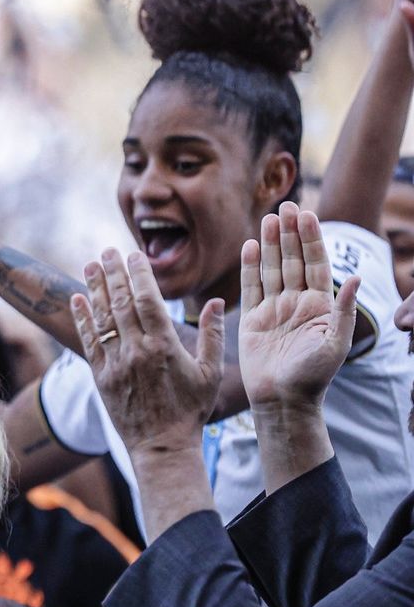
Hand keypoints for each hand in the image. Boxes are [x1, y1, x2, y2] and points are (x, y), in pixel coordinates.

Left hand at [73, 249, 224, 454]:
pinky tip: (78, 298)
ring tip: (90, 264)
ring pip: (102, 318)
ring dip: (94, 288)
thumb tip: (214, 301)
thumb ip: (212, 335)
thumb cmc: (191, 409)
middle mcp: (136, 351)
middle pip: (121, 303)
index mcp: (164, 347)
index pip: (147, 300)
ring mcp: (115, 363)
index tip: (132, 255)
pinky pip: (88, 341)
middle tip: (107, 251)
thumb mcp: (210, 373)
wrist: (162, 445)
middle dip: (113, 273)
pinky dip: (82, 318)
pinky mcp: (100, 376)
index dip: (138, 274)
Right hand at [239, 203, 359, 412]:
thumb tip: (355, 278)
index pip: (315, 264)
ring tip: (268, 218)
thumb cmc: (313, 377)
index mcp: (320, 306)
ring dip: (271, 243)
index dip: (311, 238)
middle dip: (290, 233)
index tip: (306, 214)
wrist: (283, 400)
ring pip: (272, 268)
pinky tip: (250, 246)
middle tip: (285, 205)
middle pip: (292, 260)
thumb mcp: (337, 343)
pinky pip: (251, 287)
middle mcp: (297, 303)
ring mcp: (274, 309)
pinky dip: (250, 266)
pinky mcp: (252, 319)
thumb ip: (344, 310)